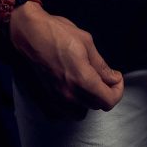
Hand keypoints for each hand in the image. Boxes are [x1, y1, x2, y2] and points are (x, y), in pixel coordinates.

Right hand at [8, 3, 123, 112]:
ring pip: (81, 112)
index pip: (109, 101)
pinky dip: (71, 105)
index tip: (116, 78)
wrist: (28, 34)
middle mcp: (69, 94)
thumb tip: (113, 78)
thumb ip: (101, 65)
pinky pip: (64, 113)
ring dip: (88, 101)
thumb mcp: (86, 42)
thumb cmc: (56, 33)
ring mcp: (56, 99)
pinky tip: (71, 89)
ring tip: (87, 83)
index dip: (117, 90)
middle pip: (97, 106)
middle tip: (104, 76)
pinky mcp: (45, 99)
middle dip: (105, 92)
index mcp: (82, 79)